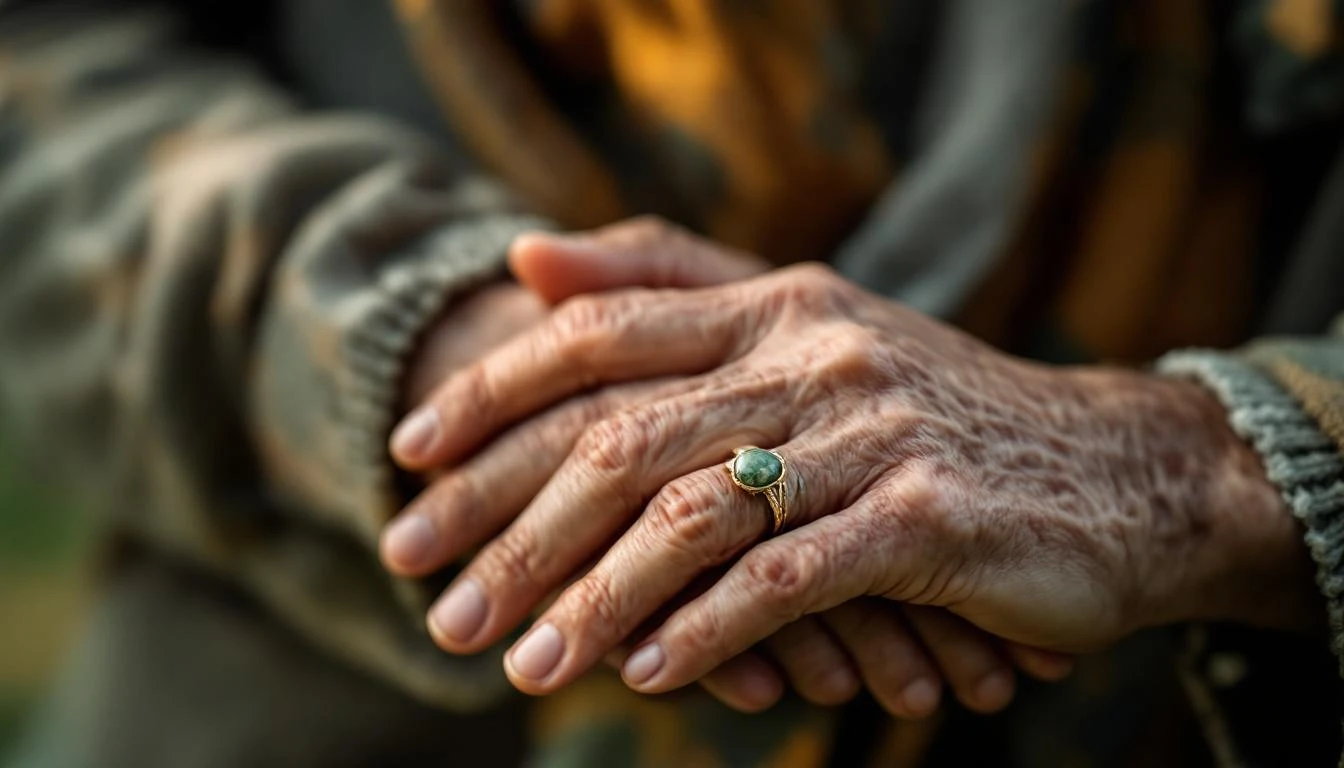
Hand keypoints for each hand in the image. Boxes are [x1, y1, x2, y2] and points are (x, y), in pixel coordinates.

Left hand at [388, 218, 1311, 702]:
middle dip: (507, 519)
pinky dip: (706, 631)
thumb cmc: (938, 418)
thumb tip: (528, 261)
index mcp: (776, 302)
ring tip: (520, 666)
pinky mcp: (927, 516)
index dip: (490, 392)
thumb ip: (675, 286)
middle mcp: (814, 351)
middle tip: (424, 586)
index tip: (405, 457)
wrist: (1116, 471)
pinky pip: (788, 579)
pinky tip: (644, 676)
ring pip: (691, 514)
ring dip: (591, 598)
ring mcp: (873, 431)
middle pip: (621, 436)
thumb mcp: (809, 330)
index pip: (598, 335)